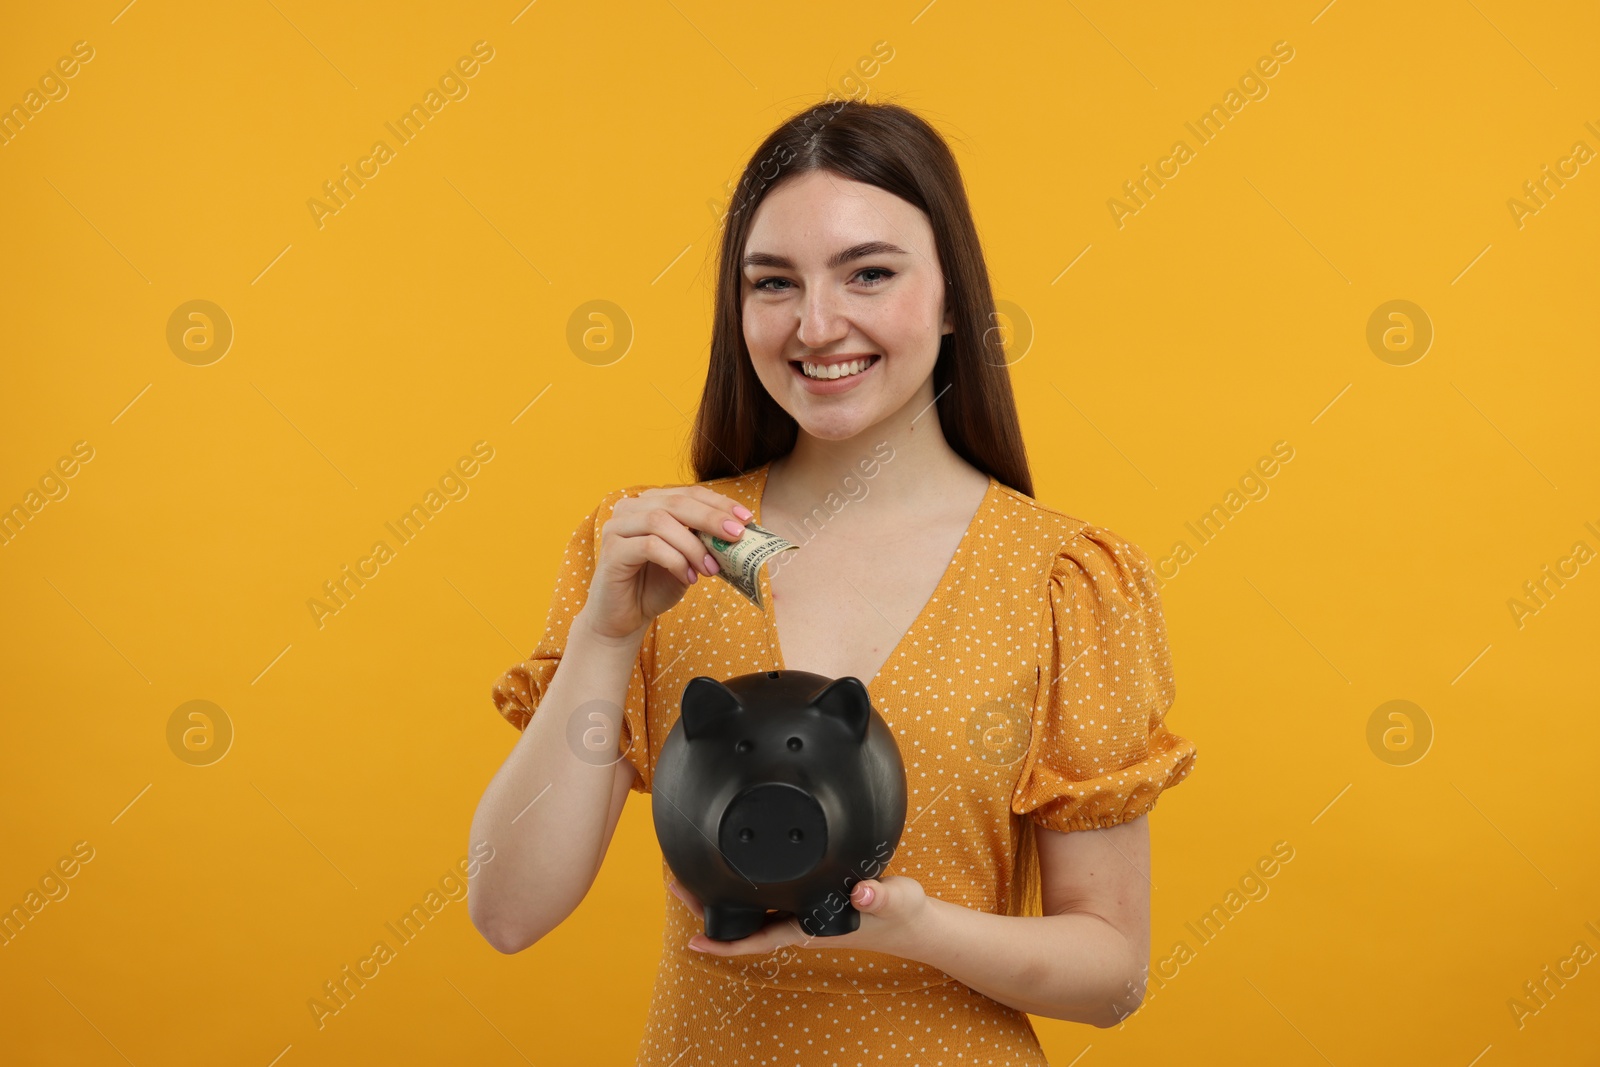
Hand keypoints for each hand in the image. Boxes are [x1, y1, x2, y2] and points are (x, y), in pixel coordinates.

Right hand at [578, 486, 752, 641]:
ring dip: (693, 545)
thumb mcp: (687, 559)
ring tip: (711, 568)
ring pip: (661, 521)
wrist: (625, 618)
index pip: (687, 493)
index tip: (746, 517)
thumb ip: (703, 541)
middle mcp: (630, 508)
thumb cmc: (655, 586)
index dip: (718, 503)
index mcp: (649, 503)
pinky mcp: (611, 550)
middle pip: (675, 502)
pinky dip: (675, 560)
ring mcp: (617, 527)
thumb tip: (738, 531)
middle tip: (737, 535)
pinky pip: (649, 546)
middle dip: (710, 517)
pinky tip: (689, 577)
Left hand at [666, 876, 929, 958]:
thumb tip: (862, 894)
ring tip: (693, 874)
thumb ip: (880, 896)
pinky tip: (735, 873)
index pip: (759, 938)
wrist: (913, 922)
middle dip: (708, 908)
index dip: (725, 942)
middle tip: (676, 884)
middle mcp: (799, 923)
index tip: (693, 940)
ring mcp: (802, 914)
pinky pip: (769, 897)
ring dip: (722, 895)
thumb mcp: (896, 901)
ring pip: (752, 908)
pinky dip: (746, 887)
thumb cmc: (902, 915)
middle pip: (744, 921)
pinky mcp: (809, 901)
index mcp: (810, 928)